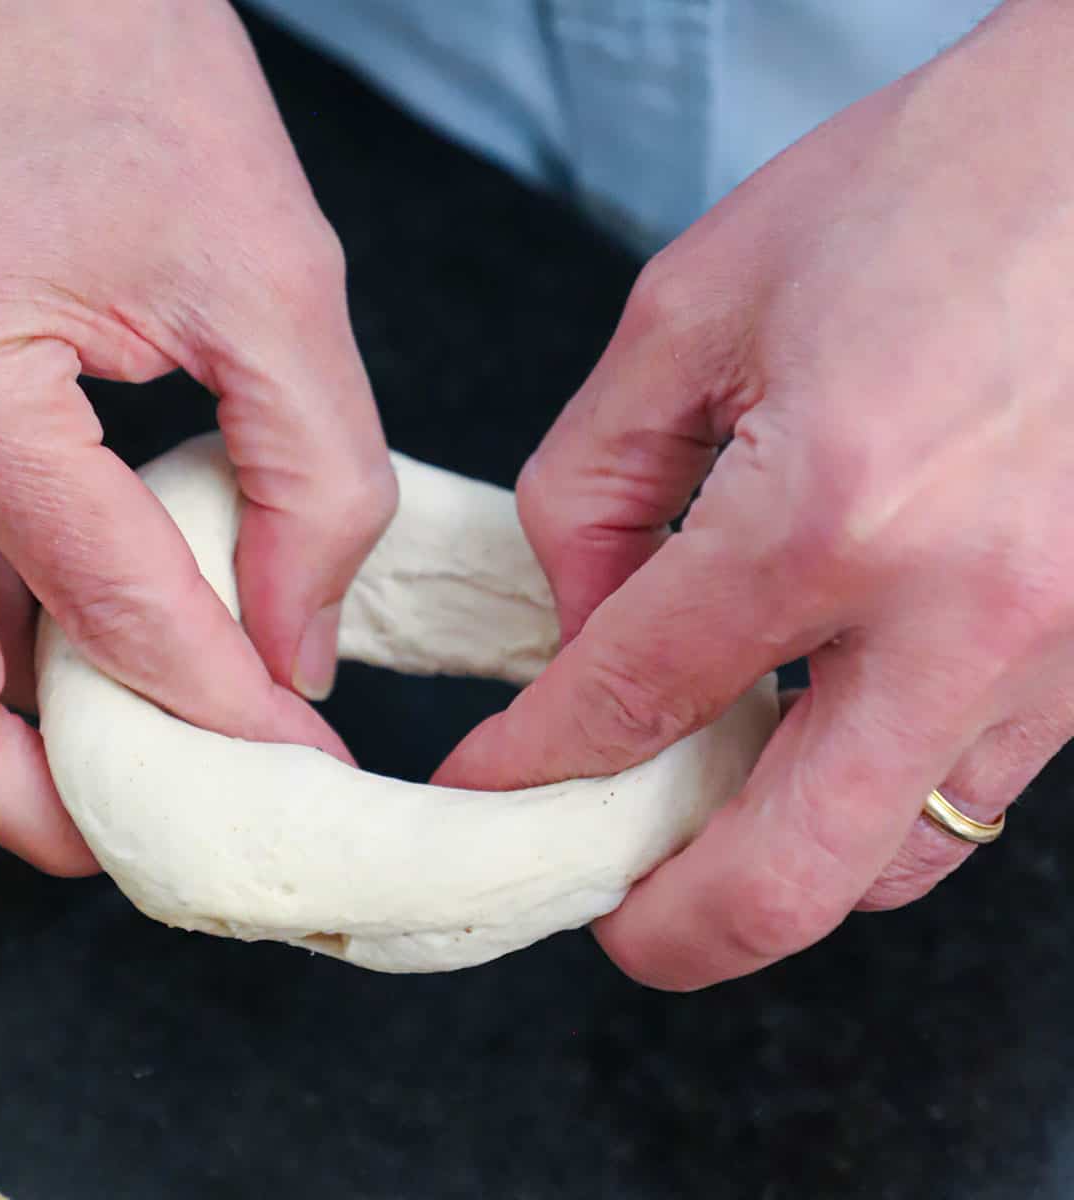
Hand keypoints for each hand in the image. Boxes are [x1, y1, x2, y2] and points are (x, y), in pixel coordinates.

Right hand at [0, 0, 394, 872]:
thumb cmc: (135, 84)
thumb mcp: (275, 284)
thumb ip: (309, 486)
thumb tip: (293, 649)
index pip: (108, 610)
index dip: (219, 708)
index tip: (296, 758)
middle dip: (34, 795)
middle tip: (141, 842)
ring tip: (105, 780)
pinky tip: (61, 671)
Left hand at [436, 0, 1073, 987]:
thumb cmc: (926, 190)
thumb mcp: (695, 308)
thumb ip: (599, 486)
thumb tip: (579, 621)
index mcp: (826, 507)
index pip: (628, 703)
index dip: (532, 771)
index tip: (492, 792)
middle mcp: (957, 609)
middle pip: (787, 876)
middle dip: (671, 927)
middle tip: (613, 913)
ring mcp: (1057, 649)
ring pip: (896, 859)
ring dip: (783, 866)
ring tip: (710, 818)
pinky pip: (972, 786)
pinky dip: (875, 799)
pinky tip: (821, 744)